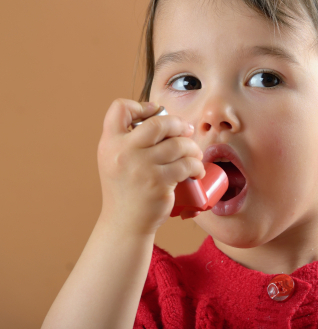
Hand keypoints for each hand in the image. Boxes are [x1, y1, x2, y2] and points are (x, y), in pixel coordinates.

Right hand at [97, 99, 204, 234]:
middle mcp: (122, 152)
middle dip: (179, 124)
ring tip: (194, 154)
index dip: (141, 105)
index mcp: (110, 143)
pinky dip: (197, 166)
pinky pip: (187, 165)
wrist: (124, 223)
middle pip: (159, 123)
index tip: (156, 114)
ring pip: (178, 144)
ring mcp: (141, 167)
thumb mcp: (116, 159)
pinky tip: (197, 170)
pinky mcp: (158, 182)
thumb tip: (162, 115)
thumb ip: (129, 139)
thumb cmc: (126, 188)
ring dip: (192, 147)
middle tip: (187, 131)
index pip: (119, 108)